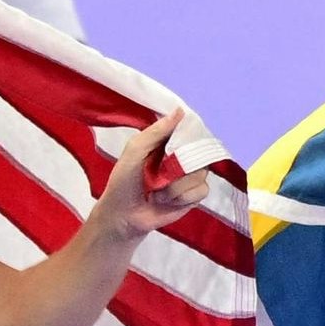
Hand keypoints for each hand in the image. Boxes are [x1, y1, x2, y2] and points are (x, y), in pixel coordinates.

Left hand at [86, 110, 210, 243]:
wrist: (123, 215)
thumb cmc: (124, 181)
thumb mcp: (135, 150)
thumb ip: (156, 131)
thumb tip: (180, 110)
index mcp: (167, 142)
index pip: (189, 130)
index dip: (188, 135)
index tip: (177, 143)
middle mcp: (181, 157)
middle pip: (200, 151)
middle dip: (180, 164)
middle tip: (161, 172)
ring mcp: (189, 177)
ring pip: (201, 173)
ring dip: (176, 186)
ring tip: (158, 192)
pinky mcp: (194, 196)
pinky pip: (201, 190)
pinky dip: (182, 197)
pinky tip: (167, 201)